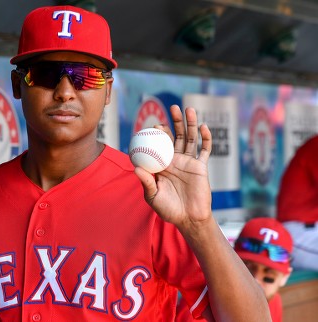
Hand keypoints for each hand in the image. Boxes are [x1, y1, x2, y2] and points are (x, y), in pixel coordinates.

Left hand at [134, 105, 211, 227]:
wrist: (188, 218)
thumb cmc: (167, 209)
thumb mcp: (153, 196)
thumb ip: (146, 182)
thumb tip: (135, 167)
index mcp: (162, 164)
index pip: (160, 143)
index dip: (158, 133)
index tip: (154, 124)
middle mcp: (176, 159)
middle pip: (176, 135)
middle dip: (175, 121)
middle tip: (172, 107)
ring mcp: (189, 162)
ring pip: (190, 138)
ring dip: (191, 124)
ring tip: (189, 109)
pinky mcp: (202, 167)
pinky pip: (205, 150)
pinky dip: (206, 138)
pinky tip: (204, 127)